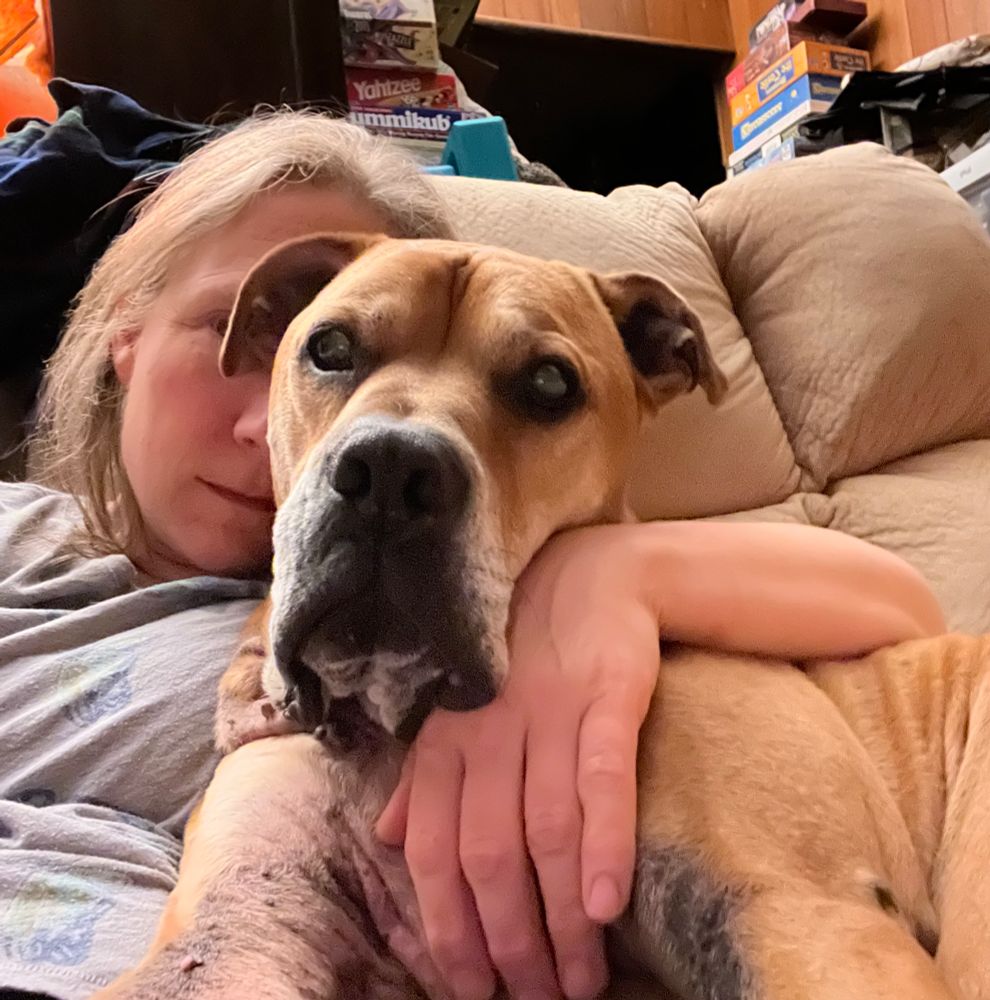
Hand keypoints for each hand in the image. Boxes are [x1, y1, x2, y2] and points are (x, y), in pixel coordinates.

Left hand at [376, 524, 660, 999]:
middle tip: (538, 997)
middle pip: (487, 855)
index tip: (472, 989)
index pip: (432, 852)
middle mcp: (487, 731)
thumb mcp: (458, 707)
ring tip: (580, 979)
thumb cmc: (517, 652)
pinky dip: (602, 844)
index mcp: (445, 739)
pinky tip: (605, 907)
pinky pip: (599, 779)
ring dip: (559, 917)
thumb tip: (393, 838)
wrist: (589, 576)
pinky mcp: (603, 699)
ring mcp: (546, 714)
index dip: (448, 928)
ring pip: (542, 832)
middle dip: (509, 941)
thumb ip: (423, 775)